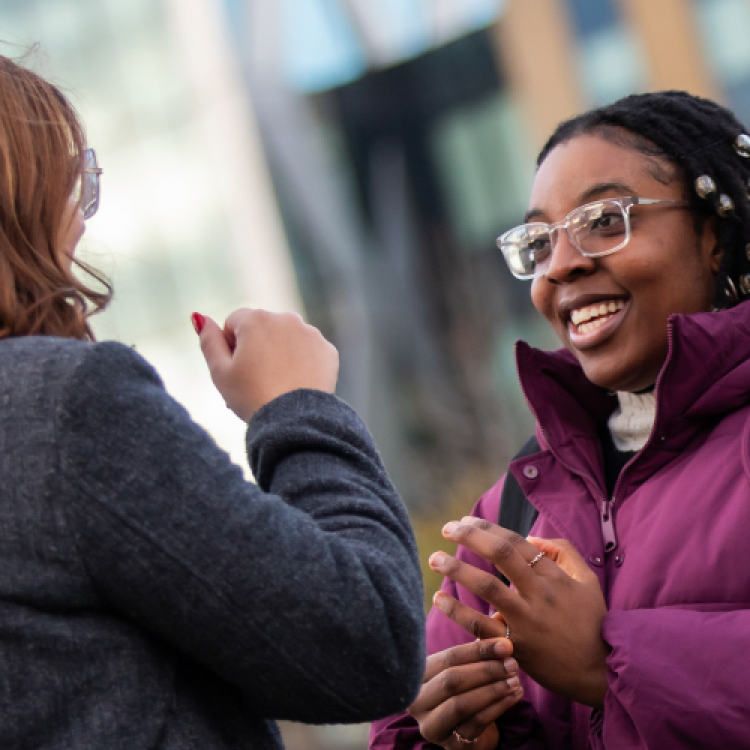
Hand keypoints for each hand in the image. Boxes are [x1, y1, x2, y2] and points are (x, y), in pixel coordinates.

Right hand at [197, 309, 338, 420]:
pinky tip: (295, 384)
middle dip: (256, 348)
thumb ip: (208, 340)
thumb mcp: (220, 372)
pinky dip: (301, 363)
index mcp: (256, 319)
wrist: (295, 421)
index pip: (233, 322)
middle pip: (262, 328)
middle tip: (255, 381)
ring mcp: (310, 334)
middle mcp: (286, 318)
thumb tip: (199, 316)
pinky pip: (308, 352)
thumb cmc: (252, 397)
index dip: (230, 346)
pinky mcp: (328, 351)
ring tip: (275, 384)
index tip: (236, 369)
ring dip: (279, 353)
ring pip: (286, 339)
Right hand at [407, 638, 522, 748]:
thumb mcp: (469, 664)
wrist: (469, 729)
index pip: (448, 658)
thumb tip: (500, 616)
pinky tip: (514, 696)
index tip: (505, 644)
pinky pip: (475, 724)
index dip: (478, 650)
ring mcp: (431, 726)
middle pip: (452, 680)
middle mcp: (416, 701)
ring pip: (462, 704)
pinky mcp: (450, 745)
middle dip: (486, 670)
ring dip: (493, 689)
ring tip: (515, 679)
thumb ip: (480, 643)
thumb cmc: (467, 688)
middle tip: (512, 662)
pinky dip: (498, 707)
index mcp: (417, 675)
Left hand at [429, 519, 608, 707]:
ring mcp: (526, 620)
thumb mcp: (588, 580)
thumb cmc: (593, 623)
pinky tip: (439, 598)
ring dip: (458, 569)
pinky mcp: (515, 647)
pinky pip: (481, 626)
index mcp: (555, 576)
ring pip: (487, 587)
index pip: (516, 542)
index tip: (465, 520)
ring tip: (435, 559)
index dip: (488, 528)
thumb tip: (532, 537)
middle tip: (447, 527)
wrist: (600, 673)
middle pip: (500, 556)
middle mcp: (539, 594)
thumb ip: (564, 551)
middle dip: (471, 537)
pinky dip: (457, 611)